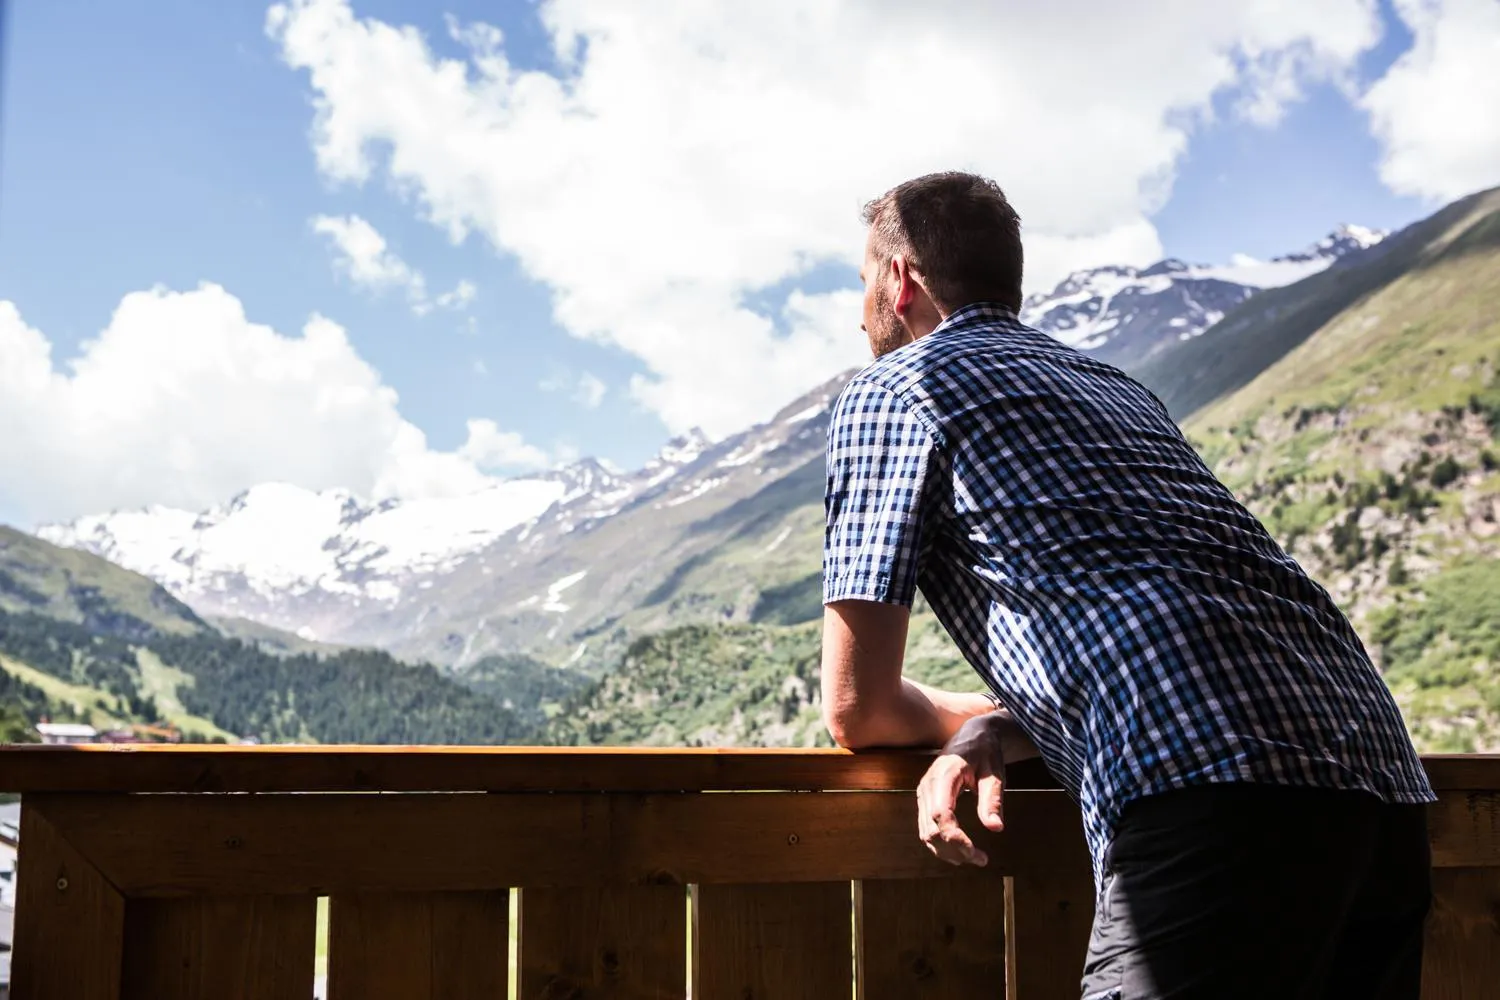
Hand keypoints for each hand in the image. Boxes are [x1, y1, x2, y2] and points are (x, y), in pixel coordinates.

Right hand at [916, 711, 1008, 865]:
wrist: (972, 735)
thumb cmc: (985, 751)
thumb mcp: (994, 773)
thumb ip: (992, 799)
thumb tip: (995, 828)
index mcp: (943, 775)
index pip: (940, 815)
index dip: (955, 838)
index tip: (976, 853)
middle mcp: (927, 785)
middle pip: (931, 828)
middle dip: (954, 849)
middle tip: (981, 859)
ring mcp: (923, 792)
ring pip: (926, 832)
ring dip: (946, 850)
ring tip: (973, 858)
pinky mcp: (926, 799)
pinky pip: (926, 827)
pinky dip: (941, 843)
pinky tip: (959, 850)